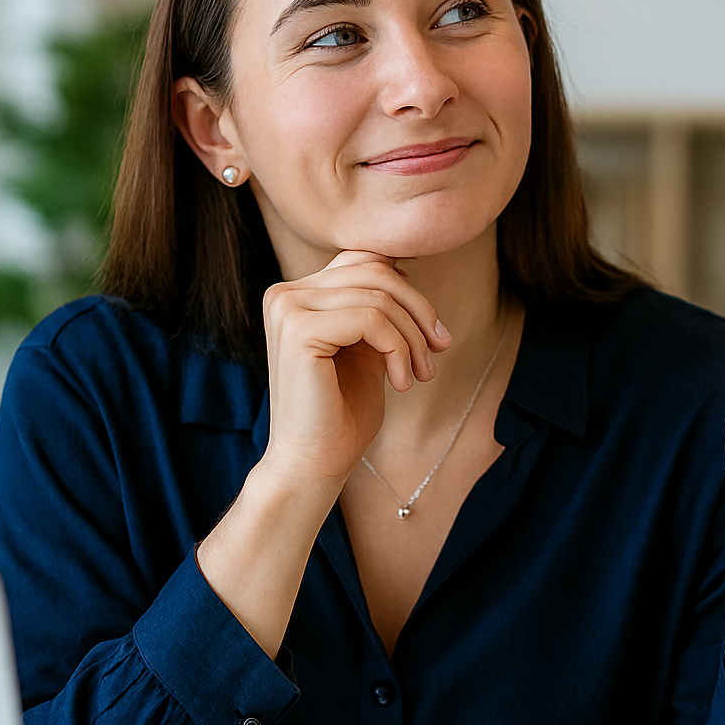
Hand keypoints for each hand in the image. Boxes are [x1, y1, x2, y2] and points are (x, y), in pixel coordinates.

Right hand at [262, 250, 451, 489]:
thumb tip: (405, 265)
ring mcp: (287, 308)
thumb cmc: (342, 413)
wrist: (314, 463)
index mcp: (297, 295)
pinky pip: (371, 319)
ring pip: (378, 297)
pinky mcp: (298, 329)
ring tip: (422, 373)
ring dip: (413, 337)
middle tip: (440, 350)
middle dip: (418, 310)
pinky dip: (398, 349)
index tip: (432, 330)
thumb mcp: (366, 348)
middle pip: (375, 271)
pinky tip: (401, 383)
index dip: (407, 288)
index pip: (364, 261)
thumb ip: (376, 308)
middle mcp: (285, 294)